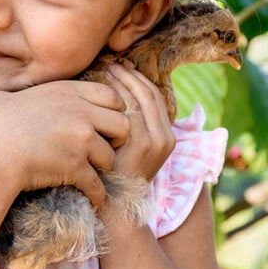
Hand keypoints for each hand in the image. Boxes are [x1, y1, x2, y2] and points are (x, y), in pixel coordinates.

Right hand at [0, 80, 130, 208]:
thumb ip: (11, 96)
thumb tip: (1, 98)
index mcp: (67, 92)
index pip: (112, 96)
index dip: (111, 111)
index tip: (101, 124)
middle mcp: (81, 113)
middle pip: (122, 125)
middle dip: (115, 140)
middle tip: (101, 149)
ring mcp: (81, 141)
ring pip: (111, 157)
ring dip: (103, 168)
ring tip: (91, 174)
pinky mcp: (76, 167)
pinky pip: (98, 185)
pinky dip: (96, 195)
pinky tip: (92, 199)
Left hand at [102, 61, 175, 180]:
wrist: (116, 207)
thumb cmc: (116, 176)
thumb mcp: (130, 150)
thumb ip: (130, 128)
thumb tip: (118, 99)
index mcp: (167, 136)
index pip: (155, 96)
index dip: (137, 78)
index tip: (119, 66)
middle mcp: (166, 137)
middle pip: (149, 93)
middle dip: (129, 74)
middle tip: (110, 61)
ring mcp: (155, 141)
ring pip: (140, 98)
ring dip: (122, 80)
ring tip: (105, 67)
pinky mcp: (142, 145)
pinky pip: (130, 111)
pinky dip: (116, 95)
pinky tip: (100, 88)